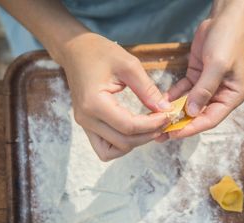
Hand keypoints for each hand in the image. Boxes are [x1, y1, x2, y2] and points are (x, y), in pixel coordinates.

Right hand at [60, 33, 171, 160]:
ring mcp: (84, 124)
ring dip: (135, 143)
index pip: (129, 126)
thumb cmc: (100, 52)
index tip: (168, 115)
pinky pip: (104, 148)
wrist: (76, 50)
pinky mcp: (87, 125)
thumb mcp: (129, 65)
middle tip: (164, 121)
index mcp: (94, 103)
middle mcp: (86, 118)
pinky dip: (121, 145)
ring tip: (150, 127)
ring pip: (113, 151)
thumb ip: (147, 90)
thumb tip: (165, 109)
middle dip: (148, 135)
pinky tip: (135, 131)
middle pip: (123, 142)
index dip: (152, 125)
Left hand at [166, 1, 243, 137]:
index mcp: (231, 97)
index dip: (192, 128)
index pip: (210, 119)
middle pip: (198, 115)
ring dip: (174, 112)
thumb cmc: (228, 41)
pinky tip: (160, 102)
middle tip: (160, 133)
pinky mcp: (197, 76)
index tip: (173, 133)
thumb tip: (191, 112)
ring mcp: (208, 86)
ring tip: (156, 122)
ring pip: (189, 105)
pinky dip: (173, 96)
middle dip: (180, 123)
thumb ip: (204, 90)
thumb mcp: (217, 65)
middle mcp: (220, 95)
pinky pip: (183, 91)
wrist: (225, 18)